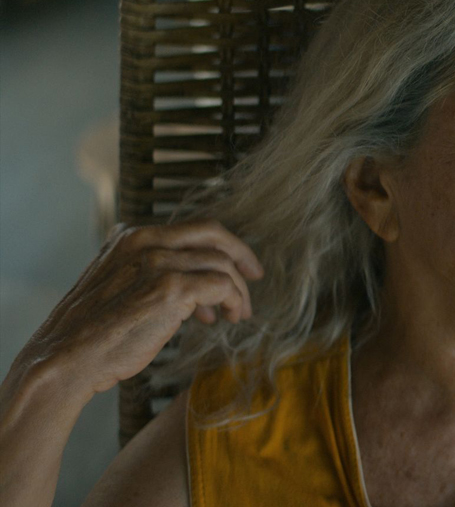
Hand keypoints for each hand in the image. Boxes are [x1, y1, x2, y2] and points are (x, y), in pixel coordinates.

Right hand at [16, 218, 263, 400]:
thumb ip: (146, 269)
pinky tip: (226, 319)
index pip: (194, 228)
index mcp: (132, 236)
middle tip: (256, 276)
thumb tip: (190, 277)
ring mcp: (158, 262)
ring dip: (237, 290)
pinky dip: (232, 300)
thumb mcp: (116, 282)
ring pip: (221, 264)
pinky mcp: (170, 288)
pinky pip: (221, 285)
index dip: (223, 245)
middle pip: (213, 233)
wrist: (66, 359)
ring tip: (235, 314)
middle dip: (242, 254)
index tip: (238, 264)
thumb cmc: (92, 331)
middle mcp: (146, 241)